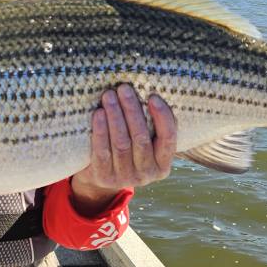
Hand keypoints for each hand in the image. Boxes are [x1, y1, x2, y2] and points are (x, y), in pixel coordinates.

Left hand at [70, 84, 176, 215]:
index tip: (153, 96)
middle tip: (124, 88)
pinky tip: (99, 114)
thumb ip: (150, 127)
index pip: (168, 139)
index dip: (162, 117)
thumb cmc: (128, 150)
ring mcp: (125, 178)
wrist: (101, 178)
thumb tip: (148, 91)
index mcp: (162, 165)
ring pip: (121, 143)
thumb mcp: (145, 144)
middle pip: (141, 139)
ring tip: (109, 96)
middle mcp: (146, 174)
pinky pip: (102, 151)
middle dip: (132, 110)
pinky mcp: (104, 177)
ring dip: (115, 116)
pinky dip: (101, 131)